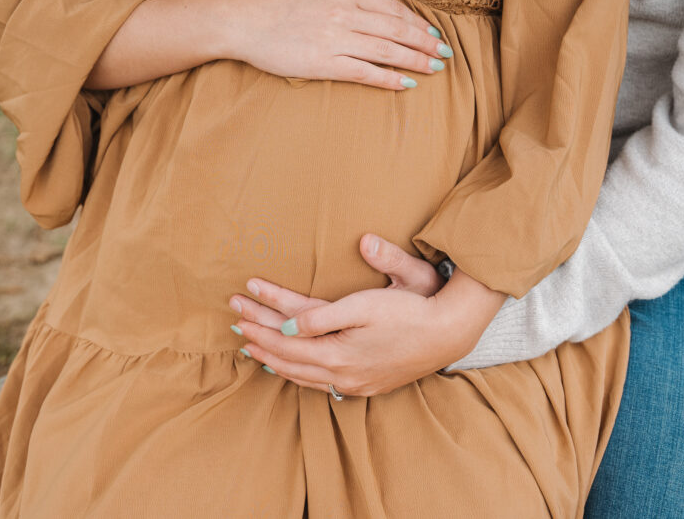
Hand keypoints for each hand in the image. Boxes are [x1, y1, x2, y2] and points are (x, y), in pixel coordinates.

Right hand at [227, 0, 451, 89]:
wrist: (242, 20)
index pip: (392, 8)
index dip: (417, 22)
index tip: (434, 33)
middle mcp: (343, 14)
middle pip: (396, 30)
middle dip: (425, 43)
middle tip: (446, 53)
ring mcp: (334, 40)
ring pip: (386, 51)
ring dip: (415, 60)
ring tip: (434, 68)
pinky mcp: (322, 64)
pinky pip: (363, 73)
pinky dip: (387, 78)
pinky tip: (406, 83)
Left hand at [228, 234, 507, 396]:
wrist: (449, 333)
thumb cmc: (413, 308)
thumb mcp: (372, 301)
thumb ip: (329, 312)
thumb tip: (292, 319)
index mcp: (339, 348)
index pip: (289, 331)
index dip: (263, 315)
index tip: (242, 300)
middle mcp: (341, 370)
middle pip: (288, 354)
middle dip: (258, 335)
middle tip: (233, 322)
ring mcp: (352, 381)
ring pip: (300, 373)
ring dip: (271, 357)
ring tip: (248, 345)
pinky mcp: (363, 384)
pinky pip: (318, 383)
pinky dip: (295, 374)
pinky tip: (284, 368)